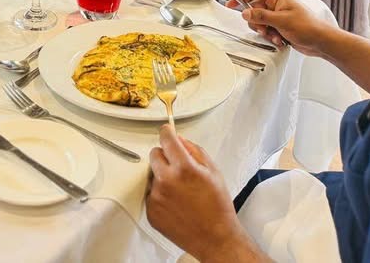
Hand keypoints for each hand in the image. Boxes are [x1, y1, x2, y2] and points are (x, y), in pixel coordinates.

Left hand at [146, 128, 262, 262]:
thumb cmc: (218, 207)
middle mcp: (166, 181)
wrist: (216, 238)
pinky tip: (176, 203)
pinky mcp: (151, 211)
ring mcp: (156, 197)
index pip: (166, 139)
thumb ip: (194, 150)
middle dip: (165, 156)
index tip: (167, 131)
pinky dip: (160, 195)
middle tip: (179, 168)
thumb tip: (179, 139)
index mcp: (184, 168)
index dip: (167, 133)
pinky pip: (151, 194)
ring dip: (162, 177)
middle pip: (154, 154)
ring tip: (181, 192)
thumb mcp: (213, 171)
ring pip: (153, 175)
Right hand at [236, 0, 330, 55]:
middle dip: (257, 22)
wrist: (320, 41)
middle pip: (254, 9)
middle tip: (264, 28)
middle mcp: (276, 4)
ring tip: (275, 35)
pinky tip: (279, 39)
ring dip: (265, 31)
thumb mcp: (281, 20)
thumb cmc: (308, 26)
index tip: (230, 4)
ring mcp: (278, 15)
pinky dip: (270, 36)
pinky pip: (267, 30)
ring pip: (260, 22)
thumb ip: (261, 16)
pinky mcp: (279, 25)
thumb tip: (245, 13)